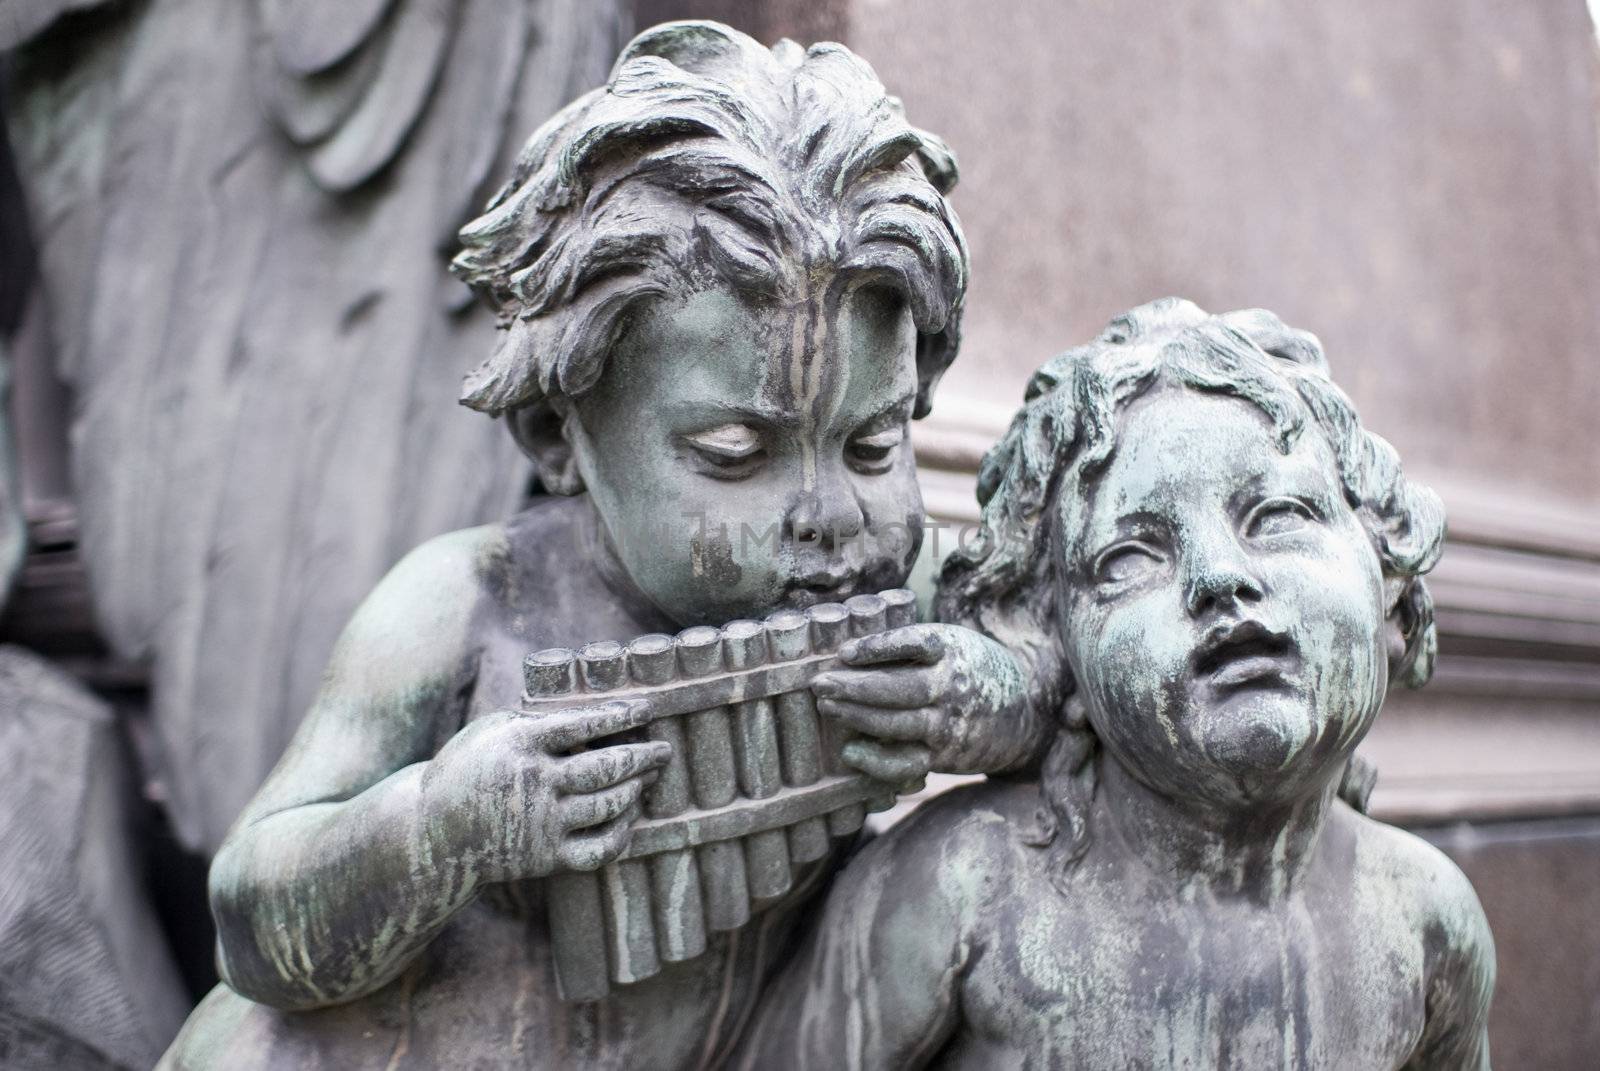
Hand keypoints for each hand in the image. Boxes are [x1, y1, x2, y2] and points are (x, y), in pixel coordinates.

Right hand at [419, 700, 669, 883]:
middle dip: (643, 757)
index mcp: (520, 743)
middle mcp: (534, 782)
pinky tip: (629, 816)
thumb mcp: (493, 730)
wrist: (433, 831)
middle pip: (606, 767)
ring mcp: (541, 823)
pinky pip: (600, 849)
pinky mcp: (545, 858)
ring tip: (648, 777)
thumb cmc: (470, 768)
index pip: (583, 724)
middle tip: (664, 751)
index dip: (621, 716)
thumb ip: (539, 720)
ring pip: (609, 805)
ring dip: (636, 789)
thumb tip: (597, 712)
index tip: (647, 710)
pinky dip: (623, 833)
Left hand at [811, 623, 1032, 787]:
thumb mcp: (953, 642)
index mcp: (954, 650)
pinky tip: (850, 750)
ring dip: (856, 717)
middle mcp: (954, 688)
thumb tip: (849, 650)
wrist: (1021, 715)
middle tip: (819, 683)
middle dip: (853, 687)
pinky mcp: (944, 755)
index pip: (914, 643)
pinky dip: (875, 760)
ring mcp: (949, 725)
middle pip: (898, 688)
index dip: (877, 648)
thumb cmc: (970, 669)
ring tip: (827, 706)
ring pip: (896, 724)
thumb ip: (912, 644)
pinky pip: (905, 762)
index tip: (845, 653)